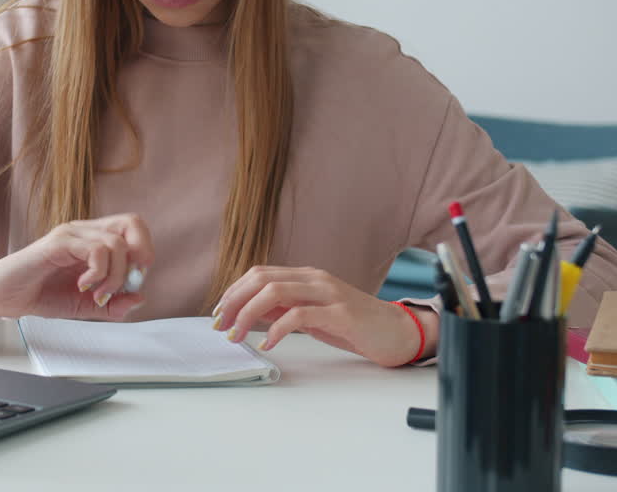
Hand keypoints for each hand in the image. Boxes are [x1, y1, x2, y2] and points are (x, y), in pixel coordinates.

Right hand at [0, 213, 154, 320]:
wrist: (4, 296)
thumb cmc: (40, 294)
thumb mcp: (85, 306)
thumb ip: (112, 304)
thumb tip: (140, 298)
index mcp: (93, 239)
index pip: (133, 228)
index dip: (144, 253)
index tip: (131, 283)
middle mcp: (84, 231)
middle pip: (131, 223)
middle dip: (140, 255)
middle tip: (125, 282)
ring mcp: (70, 234)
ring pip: (115, 243)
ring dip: (114, 276)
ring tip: (96, 293)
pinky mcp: (57, 243)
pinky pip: (93, 250)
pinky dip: (97, 273)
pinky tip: (83, 286)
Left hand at [212, 265, 436, 367]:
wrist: (398, 332)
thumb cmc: (354, 325)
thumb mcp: (311, 316)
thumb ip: (283, 311)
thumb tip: (248, 315)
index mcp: (306, 276)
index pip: (259, 274)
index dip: (233, 291)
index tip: (218, 314)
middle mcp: (314, 279)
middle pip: (261, 278)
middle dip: (234, 301)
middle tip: (220, 325)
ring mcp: (328, 293)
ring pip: (275, 291)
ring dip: (248, 314)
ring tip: (237, 335)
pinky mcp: (340, 313)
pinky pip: (299, 315)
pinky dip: (278, 329)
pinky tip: (269, 343)